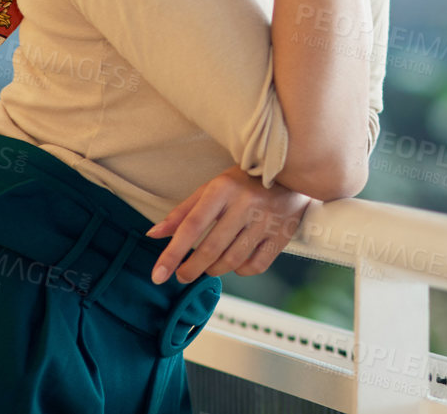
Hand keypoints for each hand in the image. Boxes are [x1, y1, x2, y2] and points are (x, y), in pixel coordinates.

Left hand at [144, 164, 313, 282]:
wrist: (292, 171)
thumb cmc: (244, 181)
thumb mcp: (212, 187)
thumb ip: (183, 212)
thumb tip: (154, 234)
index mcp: (223, 188)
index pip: (192, 226)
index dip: (172, 253)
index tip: (158, 275)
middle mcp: (245, 203)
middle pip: (211, 248)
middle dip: (191, 268)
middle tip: (182, 276)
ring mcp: (267, 220)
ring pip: (232, 260)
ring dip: (214, 270)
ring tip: (207, 267)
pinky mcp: (283, 234)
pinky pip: (256, 265)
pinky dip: (240, 271)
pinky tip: (235, 263)